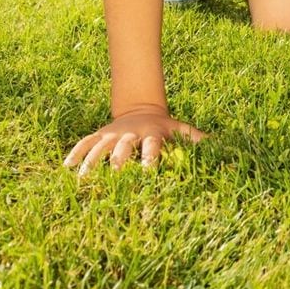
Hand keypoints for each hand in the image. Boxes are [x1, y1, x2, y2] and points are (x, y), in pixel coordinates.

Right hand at [64, 104, 206, 175]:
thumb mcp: (180, 130)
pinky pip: (85, 143)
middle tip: (113, 176)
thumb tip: (223, 149)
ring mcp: (113, 135)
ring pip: (101, 146)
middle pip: (123, 148)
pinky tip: (66, 168)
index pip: (152, 147)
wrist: (141, 109)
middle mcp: (130, 134)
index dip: (150, 158)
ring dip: (92, 161)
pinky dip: (75, 153)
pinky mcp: (99, 135)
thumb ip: (197, 140)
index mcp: (151, 135)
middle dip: (119, 161)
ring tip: (83, 178)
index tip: (148, 172)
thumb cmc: (164, 128)